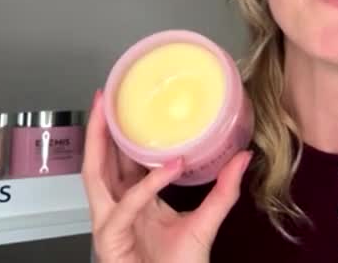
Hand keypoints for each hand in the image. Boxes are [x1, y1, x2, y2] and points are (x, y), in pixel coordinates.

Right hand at [82, 89, 251, 262]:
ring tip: (111, 117)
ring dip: (100, 144)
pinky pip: (127, 205)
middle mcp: (118, 209)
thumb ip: (224, 191)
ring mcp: (109, 224)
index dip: (119, 135)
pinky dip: (148, 185)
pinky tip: (170, 167)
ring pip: (95, 176)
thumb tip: (242, 158)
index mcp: (135, 203)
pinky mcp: (110, 238)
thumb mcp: (206, 221)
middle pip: (97, 163)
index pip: (120, 162)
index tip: (126, 107)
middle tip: (105, 99)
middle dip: (97, 130)